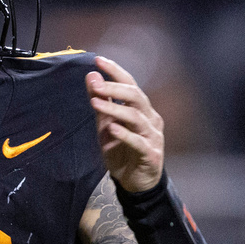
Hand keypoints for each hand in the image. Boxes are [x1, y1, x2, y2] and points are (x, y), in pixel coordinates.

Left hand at [85, 56, 163, 191]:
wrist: (135, 182)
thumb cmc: (121, 152)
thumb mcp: (106, 126)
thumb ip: (100, 103)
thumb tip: (91, 76)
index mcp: (141, 110)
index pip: (130, 85)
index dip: (115, 72)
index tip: (98, 60)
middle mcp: (150, 120)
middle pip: (136, 97)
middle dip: (115, 88)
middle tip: (96, 84)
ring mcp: (153, 137)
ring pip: (137, 117)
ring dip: (115, 109)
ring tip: (96, 102)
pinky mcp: (151, 155)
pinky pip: (138, 142)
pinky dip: (125, 134)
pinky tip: (112, 128)